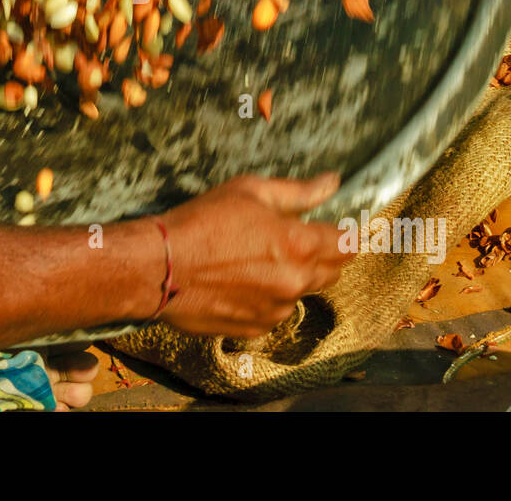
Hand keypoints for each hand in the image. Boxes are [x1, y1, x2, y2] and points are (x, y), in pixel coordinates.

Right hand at [156, 173, 352, 337]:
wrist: (161, 266)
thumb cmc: (202, 221)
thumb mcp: (250, 191)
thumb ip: (298, 191)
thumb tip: (332, 182)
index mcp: (298, 245)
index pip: (347, 244)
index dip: (349, 234)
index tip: (344, 228)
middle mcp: (294, 283)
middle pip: (332, 272)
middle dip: (324, 255)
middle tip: (298, 238)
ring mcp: (275, 310)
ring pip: (302, 293)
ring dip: (294, 277)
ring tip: (259, 258)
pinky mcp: (254, 328)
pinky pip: (275, 313)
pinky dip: (269, 298)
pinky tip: (242, 280)